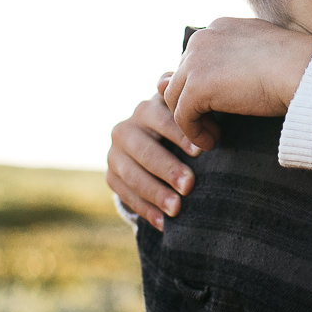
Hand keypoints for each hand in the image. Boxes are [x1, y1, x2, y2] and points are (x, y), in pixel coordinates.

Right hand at [104, 77, 220, 231]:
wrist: (158, 143)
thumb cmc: (185, 127)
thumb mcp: (188, 115)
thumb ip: (192, 104)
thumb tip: (184, 88)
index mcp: (146, 109)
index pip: (160, 118)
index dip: (179, 134)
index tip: (200, 151)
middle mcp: (125, 129)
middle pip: (144, 150)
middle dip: (168, 169)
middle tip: (190, 185)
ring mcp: (115, 154)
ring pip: (132, 175)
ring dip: (155, 194)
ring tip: (177, 209)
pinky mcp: (111, 176)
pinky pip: (125, 195)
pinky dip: (145, 210)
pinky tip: (162, 223)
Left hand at [164, 17, 311, 131]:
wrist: (304, 71)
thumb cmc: (294, 66)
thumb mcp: (259, 56)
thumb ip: (231, 61)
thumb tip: (198, 81)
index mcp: (218, 27)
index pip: (196, 60)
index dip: (205, 86)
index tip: (222, 106)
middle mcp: (202, 38)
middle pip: (182, 78)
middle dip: (193, 103)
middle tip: (216, 125)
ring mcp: (196, 60)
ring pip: (176, 98)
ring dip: (192, 120)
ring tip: (214, 135)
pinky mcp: (197, 86)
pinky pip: (182, 117)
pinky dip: (194, 133)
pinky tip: (212, 142)